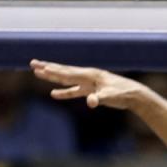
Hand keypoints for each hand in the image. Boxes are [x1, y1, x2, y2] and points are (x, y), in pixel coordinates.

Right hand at [30, 59, 146, 109]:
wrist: (133, 95)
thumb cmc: (123, 94)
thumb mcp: (110, 97)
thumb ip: (99, 99)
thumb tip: (90, 102)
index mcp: (89, 75)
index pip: (67, 73)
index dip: (53, 71)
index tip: (39, 68)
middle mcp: (87, 76)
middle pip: (63, 71)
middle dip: (47, 68)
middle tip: (32, 63)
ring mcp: (88, 83)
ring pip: (66, 79)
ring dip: (52, 77)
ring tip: (38, 73)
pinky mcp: (90, 91)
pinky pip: (73, 91)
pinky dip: (64, 92)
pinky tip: (54, 94)